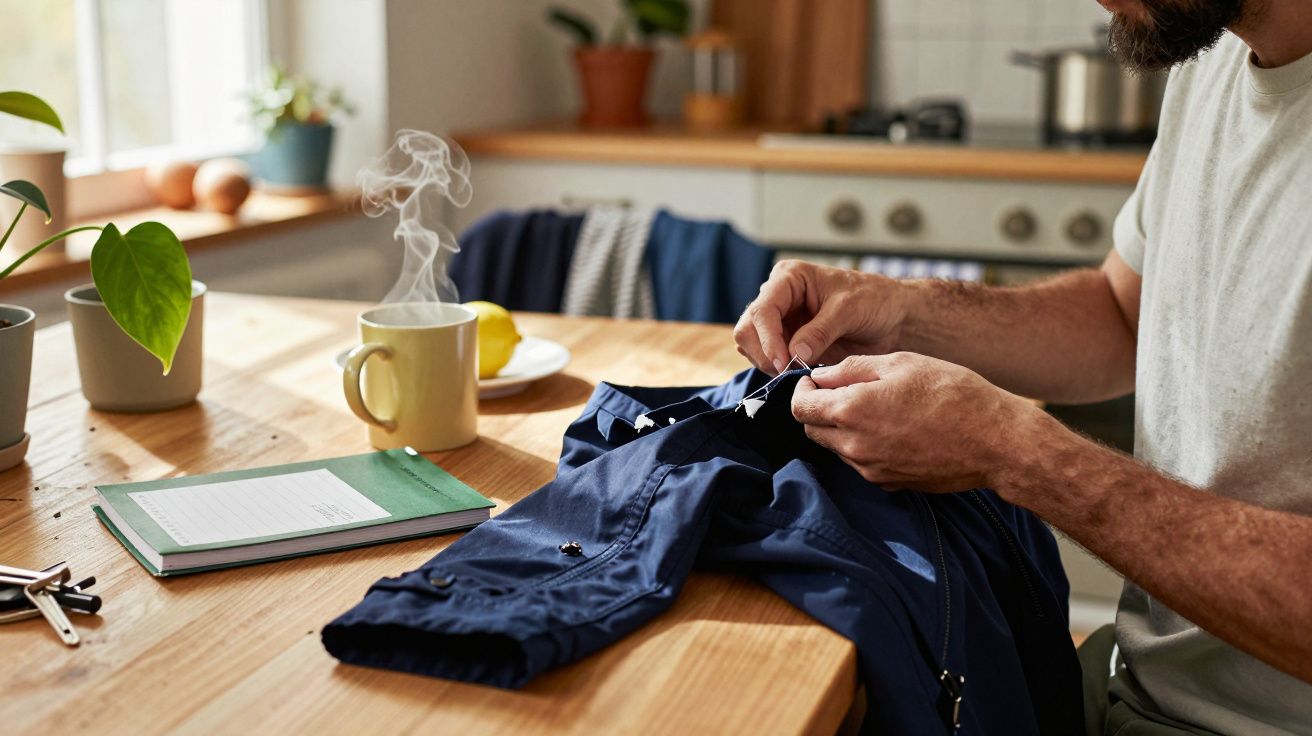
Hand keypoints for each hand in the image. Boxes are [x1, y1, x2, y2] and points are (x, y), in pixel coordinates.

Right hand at [734, 260, 910, 373]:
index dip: (767, 339)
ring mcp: (780, 321)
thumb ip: (820, 331)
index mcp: (789, 278)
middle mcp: (778, 298)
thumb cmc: (874, 301)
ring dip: (769, 364)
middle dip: (764, 353)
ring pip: (751, 347)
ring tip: (798, 370)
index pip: (762, 310)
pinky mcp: (787, 342)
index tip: (784, 363)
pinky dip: (776, 370)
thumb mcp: (849, 311)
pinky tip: (798, 371)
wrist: (892, 318)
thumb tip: (795, 353)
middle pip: (747, 329)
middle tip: (789, 371)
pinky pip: (767, 359)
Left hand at [790, 353, 1045, 492]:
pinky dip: (864, 445)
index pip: (799, 407)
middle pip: (812, 430)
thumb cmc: (953, 393)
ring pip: (836, 448)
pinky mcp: (889, 483)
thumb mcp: (901, 363)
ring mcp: (870, 469)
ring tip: (875, 407)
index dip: (801, 390)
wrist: (996, 441)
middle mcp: (854, 446)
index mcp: (851, 411)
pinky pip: (861, 463)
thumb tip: (821, 376)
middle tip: (842, 390)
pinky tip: (893, 429)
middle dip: (818, 409)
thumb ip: (852, 369)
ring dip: (842, 428)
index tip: (815, 379)